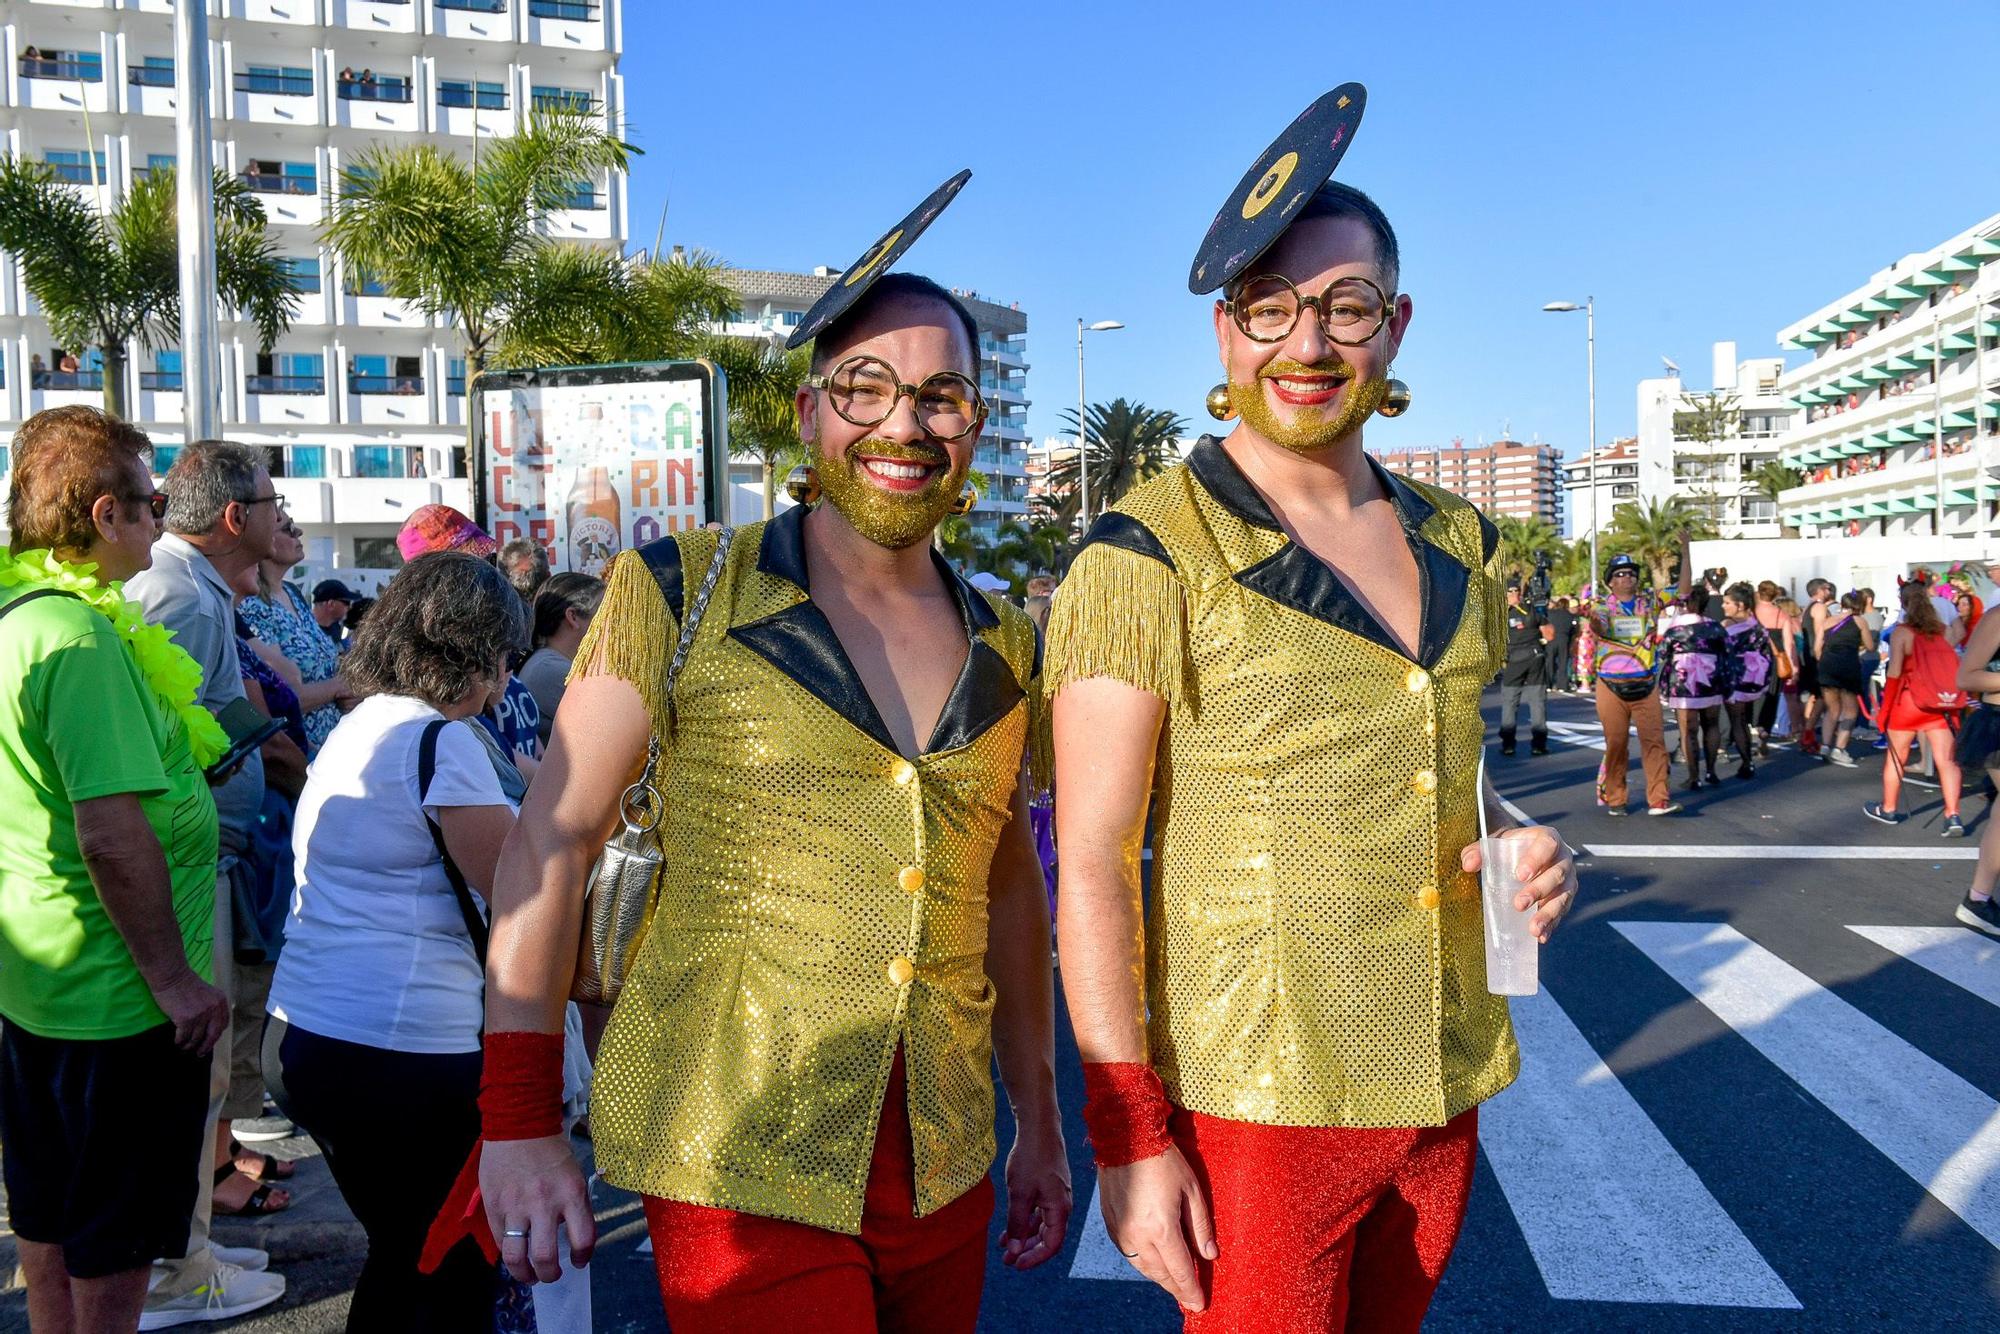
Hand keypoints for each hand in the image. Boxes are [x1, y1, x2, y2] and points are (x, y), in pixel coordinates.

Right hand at [150, 969, 228, 1056]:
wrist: (172, 976)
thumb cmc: (186, 983)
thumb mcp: (207, 993)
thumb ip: (211, 1006)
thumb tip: (210, 1025)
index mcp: (220, 1001)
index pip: (223, 1024)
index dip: (216, 1035)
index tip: (211, 1041)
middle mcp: (213, 1009)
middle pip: (213, 1035)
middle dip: (206, 1046)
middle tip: (200, 1053)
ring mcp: (200, 1015)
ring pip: (196, 1037)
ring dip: (190, 1045)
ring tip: (185, 1047)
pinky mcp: (186, 1019)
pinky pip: (183, 1036)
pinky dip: (180, 1041)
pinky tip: (177, 1042)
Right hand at [480, 1135, 595, 1283]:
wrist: (519, 1126)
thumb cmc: (551, 1150)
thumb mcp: (574, 1175)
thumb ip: (575, 1206)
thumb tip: (576, 1237)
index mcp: (571, 1194)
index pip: (583, 1238)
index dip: (583, 1257)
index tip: (579, 1261)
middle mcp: (544, 1203)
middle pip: (546, 1256)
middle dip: (550, 1274)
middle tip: (551, 1275)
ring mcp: (516, 1206)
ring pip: (516, 1256)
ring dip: (524, 1274)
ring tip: (529, 1275)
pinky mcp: (494, 1205)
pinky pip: (500, 1240)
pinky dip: (508, 1252)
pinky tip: (514, 1251)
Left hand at [999, 1114, 1071, 1270]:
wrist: (1039, 1127)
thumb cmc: (1031, 1158)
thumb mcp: (1020, 1193)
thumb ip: (1017, 1223)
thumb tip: (1014, 1249)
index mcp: (1060, 1209)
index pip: (1051, 1244)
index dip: (1034, 1258)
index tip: (1015, 1265)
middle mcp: (1061, 1205)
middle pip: (1047, 1237)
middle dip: (1027, 1250)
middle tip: (1007, 1261)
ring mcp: (1055, 1195)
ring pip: (1040, 1225)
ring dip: (1023, 1237)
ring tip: (1003, 1247)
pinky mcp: (1048, 1187)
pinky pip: (1038, 1211)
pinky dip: (1024, 1221)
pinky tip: (1008, 1227)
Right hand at [1097, 1145, 1215, 1311]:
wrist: (1125, 1138)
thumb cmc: (1164, 1160)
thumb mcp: (1192, 1190)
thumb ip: (1201, 1226)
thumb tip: (1210, 1254)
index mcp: (1162, 1229)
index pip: (1181, 1271)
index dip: (1191, 1290)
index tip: (1200, 1304)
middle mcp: (1138, 1237)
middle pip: (1161, 1274)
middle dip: (1177, 1288)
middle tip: (1189, 1298)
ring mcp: (1121, 1232)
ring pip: (1143, 1268)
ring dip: (1160, 1278)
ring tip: (1174, 1284)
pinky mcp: (1110, 1225)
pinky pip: (1129, 1254)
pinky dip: (1144, 1263)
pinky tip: (1154, 1263)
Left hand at [1462, 825, 1577, 942]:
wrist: (1520, 854)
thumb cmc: (1508, 848)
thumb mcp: (1493, 844)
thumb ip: (1478, 851)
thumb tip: (1468, 865)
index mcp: (1548, 838)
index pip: (1547, 844)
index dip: (1536, 859)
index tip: (1519, 875)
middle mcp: (1563, 858)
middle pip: (1556, 874)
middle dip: (1538, 890)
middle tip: (1519, 904)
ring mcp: (1567, 879)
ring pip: (1563, 896)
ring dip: (1548, 913)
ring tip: (1533, 929)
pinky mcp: (1566, 897)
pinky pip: (1562, 912)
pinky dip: (1552, 924)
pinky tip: (1540, 936)